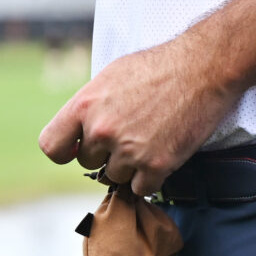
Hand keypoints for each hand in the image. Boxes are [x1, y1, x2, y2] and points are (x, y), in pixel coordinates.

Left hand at [37, 35, 235, 197]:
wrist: (204, 67)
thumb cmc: (159, 66)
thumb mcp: (112, 76)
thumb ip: (91, 106)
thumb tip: (80, 130)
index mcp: (84, 106)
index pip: (52, 146)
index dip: (65, 151)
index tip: (78, 148)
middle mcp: (101, 131)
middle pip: (89, 162)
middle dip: (106, 153)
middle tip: (132, 133)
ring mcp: (128, 150)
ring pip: (116, 177)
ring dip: (131, 165)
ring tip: (151, 137)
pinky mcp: (156, 165)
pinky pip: (141, 188)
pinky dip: (151, 177)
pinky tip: (162, 152)